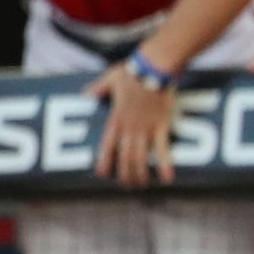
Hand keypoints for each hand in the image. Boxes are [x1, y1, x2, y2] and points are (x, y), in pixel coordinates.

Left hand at [87, 60, 178, 185]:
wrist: (155, 67)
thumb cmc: (132, 71)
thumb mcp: (109, 79)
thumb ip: (97, 89)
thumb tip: (85, 94)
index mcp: (115, 118)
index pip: (106, 146)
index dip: (104, 162)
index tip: (102, 175)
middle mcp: (129, 127)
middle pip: (124, 157)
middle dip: (124, 174)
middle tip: (126, 186)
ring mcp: (145, 128)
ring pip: (140, 158)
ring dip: (140, 174)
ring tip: (141, 186)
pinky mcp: (162, 126)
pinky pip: (164, 149)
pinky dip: (166, 165)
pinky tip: (168, 179)